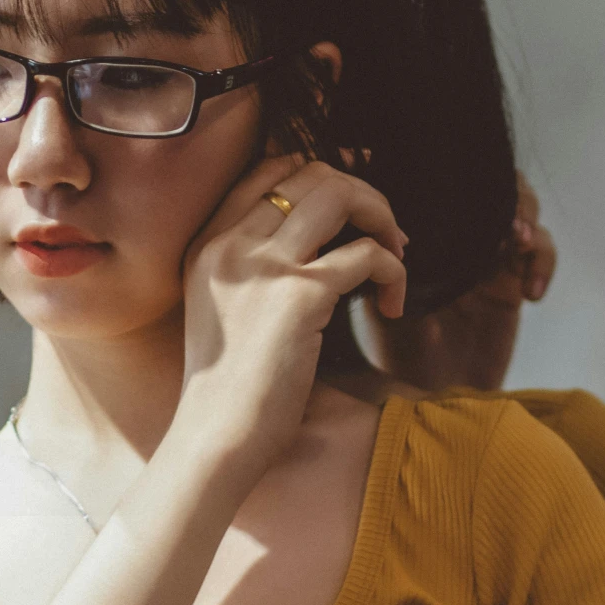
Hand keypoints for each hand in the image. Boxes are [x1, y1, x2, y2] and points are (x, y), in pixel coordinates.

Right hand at [177, 154, 407, 476]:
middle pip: (312, 172)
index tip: (350, 211)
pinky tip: (391, 306)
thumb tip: (314, 247)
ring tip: (396, 256)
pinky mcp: (301, 295)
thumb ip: (247, 270)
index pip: (269, 169)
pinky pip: (368, 255)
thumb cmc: (226, 389)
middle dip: (362, 195)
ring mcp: (264, 265)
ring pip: (340, 194)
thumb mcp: (219, 310)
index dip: (321, 178)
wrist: (216, 436)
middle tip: (385, 236)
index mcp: (207, 242)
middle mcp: (231, 242)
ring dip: (382, 218)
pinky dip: (395, 272)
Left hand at [365, 174, 554, 391]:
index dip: (451, 167)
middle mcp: (454, 235)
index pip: (444, 179)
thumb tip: (385, 227)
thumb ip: (381, 265)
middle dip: (498, 186)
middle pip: (488, 182)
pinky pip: (540, 252)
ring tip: (519, 239)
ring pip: (520, 207)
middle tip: (497, 209)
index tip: (454, 173)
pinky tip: (531, 292)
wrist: (430, 396)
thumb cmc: (396, 350)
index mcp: (422, 229)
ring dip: (525, 215)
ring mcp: (486, 256)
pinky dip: (543, 260)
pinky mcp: (513, 281)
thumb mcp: (377, 302)